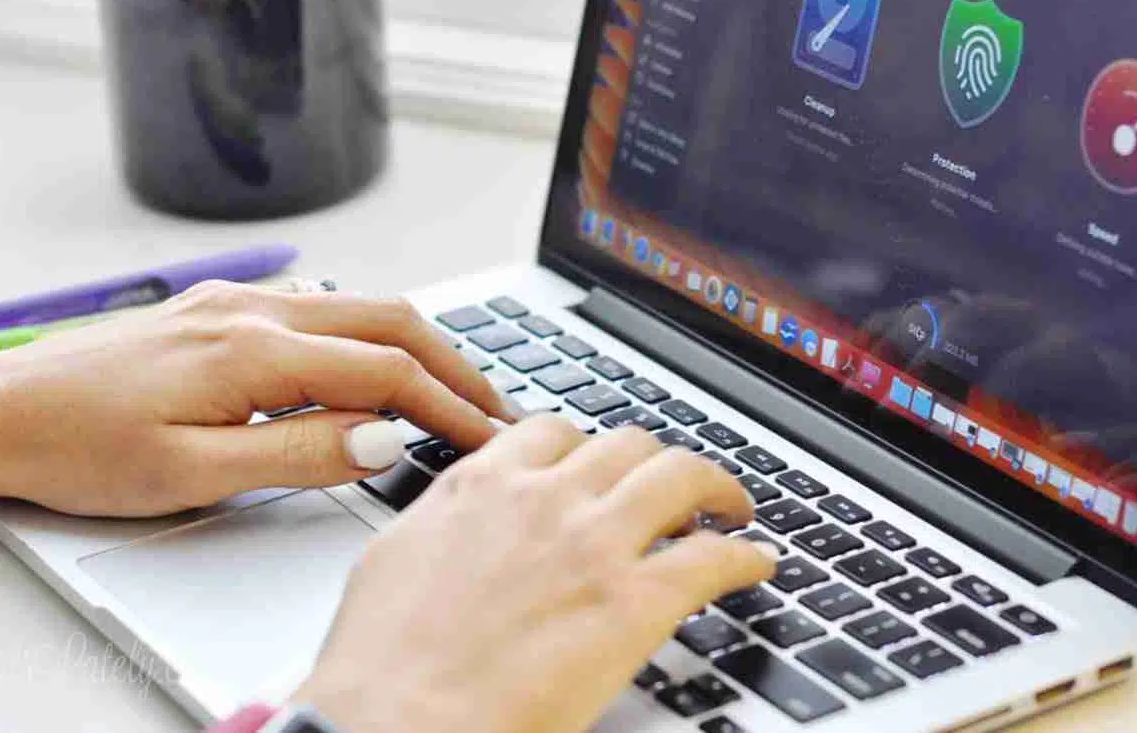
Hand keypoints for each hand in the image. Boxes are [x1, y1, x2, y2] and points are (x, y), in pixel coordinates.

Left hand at [0, 281, 517, 516]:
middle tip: (496, 407)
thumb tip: (382, 438)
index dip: (449, 406)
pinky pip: (320, 310)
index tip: (489, 437)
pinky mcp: (219, 309)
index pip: (386, 372)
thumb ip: (297, 452)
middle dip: (454, 362)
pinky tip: (374, 367)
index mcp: (254, 350)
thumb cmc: (77, 448)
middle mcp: (254, 310)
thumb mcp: (192, 473)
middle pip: (389, 320)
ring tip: (451, 390)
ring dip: (415, 345)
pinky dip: (368, 336)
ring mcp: (236, 302)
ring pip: (358, 307)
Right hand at [294, 417, 777, 732]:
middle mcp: (544, 499)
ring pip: (680, 477)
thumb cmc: (379, 666)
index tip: (599, 466)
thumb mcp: (394, 563)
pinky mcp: (635, 602)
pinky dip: (745, 556)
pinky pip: (715, 559)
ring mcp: (593, 543)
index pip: (552, 433)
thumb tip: (454, 524)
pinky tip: (756, 563)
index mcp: (481, 487)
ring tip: (731, 507)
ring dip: (715, 488)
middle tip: (670, 489)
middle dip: (654, 463)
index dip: (587, 449)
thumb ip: (442, 526)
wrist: (395, 720)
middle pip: (626, 444)